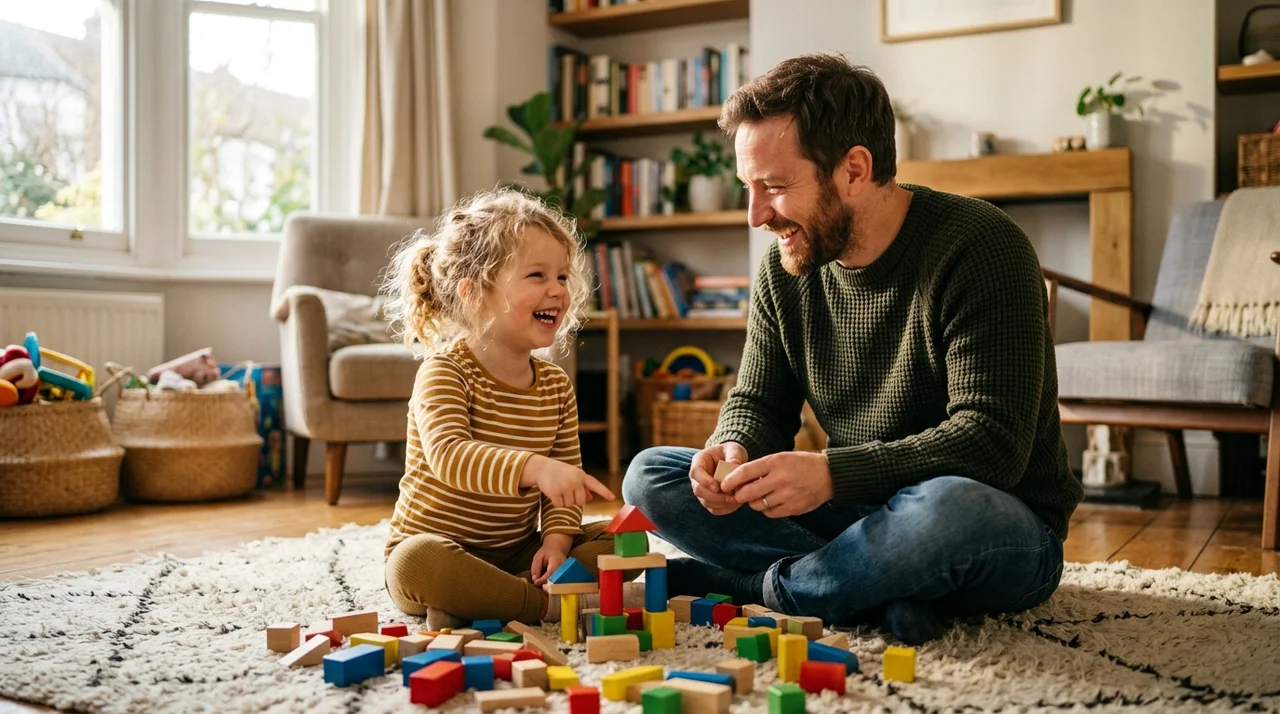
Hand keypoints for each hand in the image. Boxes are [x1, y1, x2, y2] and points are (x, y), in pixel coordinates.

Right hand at [520, 456, 615, 507]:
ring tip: (559, 489)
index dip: (605, 492)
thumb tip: (590, 498)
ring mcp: (565, 486)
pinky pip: (560, 505)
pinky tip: (553, 493)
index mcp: (582, 476)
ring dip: (564, 501)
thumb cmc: (561, 472)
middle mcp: (575, 480)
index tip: (613, 498)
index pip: (595, 484)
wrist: (542, 467)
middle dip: (574, 500)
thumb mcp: (574, 476)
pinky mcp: (555, 492)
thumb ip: (583, 487)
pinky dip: (556, 502)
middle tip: (566, 490)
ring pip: (570, 505)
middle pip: (581, 502)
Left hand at [531, 533, 571, 585]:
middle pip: (557, 580)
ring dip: (552, 589)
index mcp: (557, 560)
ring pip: (560, 584)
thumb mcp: (538, 557)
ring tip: (544, 591)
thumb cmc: (546, 553)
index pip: (551, 572)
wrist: (557, 550)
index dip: (543, 579)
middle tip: (541, 588)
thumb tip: (535, 580)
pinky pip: (561, 584)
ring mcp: (567, 572)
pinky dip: (555, 588)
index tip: (536, 583)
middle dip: (548, 586)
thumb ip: (536, 567)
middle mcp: (564, 568)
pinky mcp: (567, 577)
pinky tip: (549, 590)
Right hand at [689, 442, 748, 515]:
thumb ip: (734, 457)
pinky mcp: (709, 499)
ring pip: (706, 502)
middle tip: (732, 496)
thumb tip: (734, 466)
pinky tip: (736, 503)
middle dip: (716, 496)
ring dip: (722, 504)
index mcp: (699, 461)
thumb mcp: (734, 449)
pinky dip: (725, 509)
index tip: (719, 487)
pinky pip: (714, 509)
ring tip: (737, 499)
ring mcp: (702, 489)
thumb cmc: (731, 452)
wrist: (732, 460)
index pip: (696, 472)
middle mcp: (697, 477)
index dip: (705, 482)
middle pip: (698, 490)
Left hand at [719, 451, 833, 517]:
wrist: (828, 475)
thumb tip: (736, 480)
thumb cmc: (800, 464)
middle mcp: (780, 479)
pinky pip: (770, 513)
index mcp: (775, 462)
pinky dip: (767, 509)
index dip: (730, 480)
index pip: (745, 472)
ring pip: (758, 505)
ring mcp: (788, 495)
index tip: (723, 485)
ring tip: (760, 496)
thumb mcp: (780, 458)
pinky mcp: (794, 508)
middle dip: (739, 495)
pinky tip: (772, 502)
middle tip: (737, 495)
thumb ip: (760, 468)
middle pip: (748, 493)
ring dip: (754, 502)